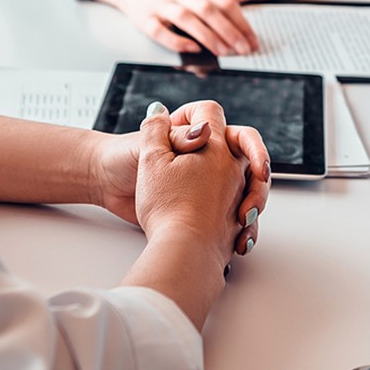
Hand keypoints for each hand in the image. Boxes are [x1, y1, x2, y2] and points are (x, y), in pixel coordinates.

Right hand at [86, 0, 258, 56]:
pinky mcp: (145, 18)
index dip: (242, 23)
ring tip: (224, 52)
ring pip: (187, 19)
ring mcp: (161, 3)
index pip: (225, 1)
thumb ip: (214, 3)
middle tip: (243, 50)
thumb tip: (238, 33)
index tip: (252, 41)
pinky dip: (178, 41)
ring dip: (208, 37)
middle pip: (209, 10)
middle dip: (230, 32)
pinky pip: (161, 31)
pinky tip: (192, 49)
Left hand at [95, 100, 270, 254]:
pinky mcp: (207, 208)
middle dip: (259, 181)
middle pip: (252, 165)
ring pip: (249, 192)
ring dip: (254, 206)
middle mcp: (211, 158)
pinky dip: (242, 231)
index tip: (251, 161)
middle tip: (255, 194)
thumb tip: (204, 129)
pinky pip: (236, 217)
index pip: (235, 133)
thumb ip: (177, 137)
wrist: (109, 187)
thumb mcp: (148, 149)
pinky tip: (238, 240)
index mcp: (200, 137)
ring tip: (244, 221)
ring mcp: (212, 183)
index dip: (249, 143)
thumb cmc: (124, 161)